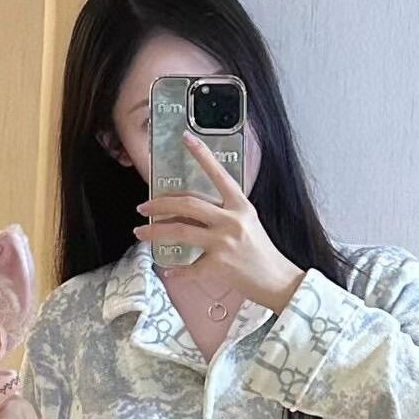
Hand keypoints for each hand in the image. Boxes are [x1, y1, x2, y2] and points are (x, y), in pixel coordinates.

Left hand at [133, 130, 305, 312]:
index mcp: (240, 206)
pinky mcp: (219, 265)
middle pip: (187, 204)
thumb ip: (225, 212)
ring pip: (180, 231)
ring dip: (155, 231)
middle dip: (160, 204)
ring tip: (141, 232)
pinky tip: (167, 269)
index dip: (202, 155)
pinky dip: (175, 270)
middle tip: (143, 207)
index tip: (186, 138)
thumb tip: (193, 210)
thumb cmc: (262, 252)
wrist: (278, 280)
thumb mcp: (248, 222)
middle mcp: (231, 220)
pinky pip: (188, 267)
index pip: (218, 175)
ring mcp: (224, 243)